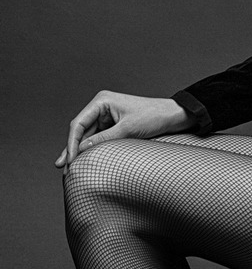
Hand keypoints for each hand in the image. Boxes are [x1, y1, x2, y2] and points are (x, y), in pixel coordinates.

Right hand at [56, 92, 190, 168]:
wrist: (173, 115)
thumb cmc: (153, 116)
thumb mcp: (128, 129)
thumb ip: (104, 139)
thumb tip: (82, 150)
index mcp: (101, 100)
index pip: (78, 123)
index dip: (71, 142)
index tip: (69, 160)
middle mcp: (101, 106)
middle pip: (80, 130)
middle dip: (71, 148)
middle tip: (61, 167)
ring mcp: (106, 115)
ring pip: (87, 135)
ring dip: (79, 150)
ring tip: (68, 168)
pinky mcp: (113, 124)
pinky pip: (97, 137)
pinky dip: (91, 148)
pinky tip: (83, 159)